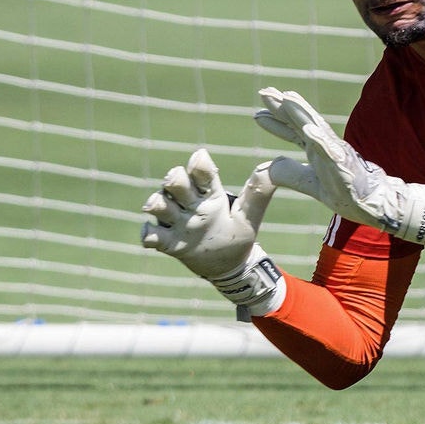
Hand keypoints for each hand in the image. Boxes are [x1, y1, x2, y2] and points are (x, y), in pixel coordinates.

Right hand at [141, 149, 284, 313]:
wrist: (228, 266)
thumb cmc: (238, 234)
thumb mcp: (250, 214)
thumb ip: (259, 192)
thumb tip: (277, 165)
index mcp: (211, 193)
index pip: (202, 172)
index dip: (199, 164)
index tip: (200, 157)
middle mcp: (191, 204)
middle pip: (176, 183)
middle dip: (174, 178)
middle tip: (174, 179)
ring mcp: (178, 222)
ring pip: (160, 205)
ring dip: (157, 202)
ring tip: (156, 204)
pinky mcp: (169, 243)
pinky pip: (152, 236)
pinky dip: (147, 233)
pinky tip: (149, 235)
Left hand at [255, 87, 424, 255]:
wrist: (376, 204)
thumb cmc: (347, 192)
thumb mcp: (311, 184)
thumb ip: (291, 174)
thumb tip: (268, 166)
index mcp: (317, 150)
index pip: (294, 132)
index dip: (277, 122)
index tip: (257, 113)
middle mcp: (326, 147)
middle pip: (303, 122)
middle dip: (285, 108)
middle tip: (265, 92)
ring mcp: (337, 153)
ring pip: (317, 129)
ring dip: (302, 114)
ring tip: (287, 99)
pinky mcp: (346, 165)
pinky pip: (332, 151)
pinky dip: (321, 139)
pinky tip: (309, 130)